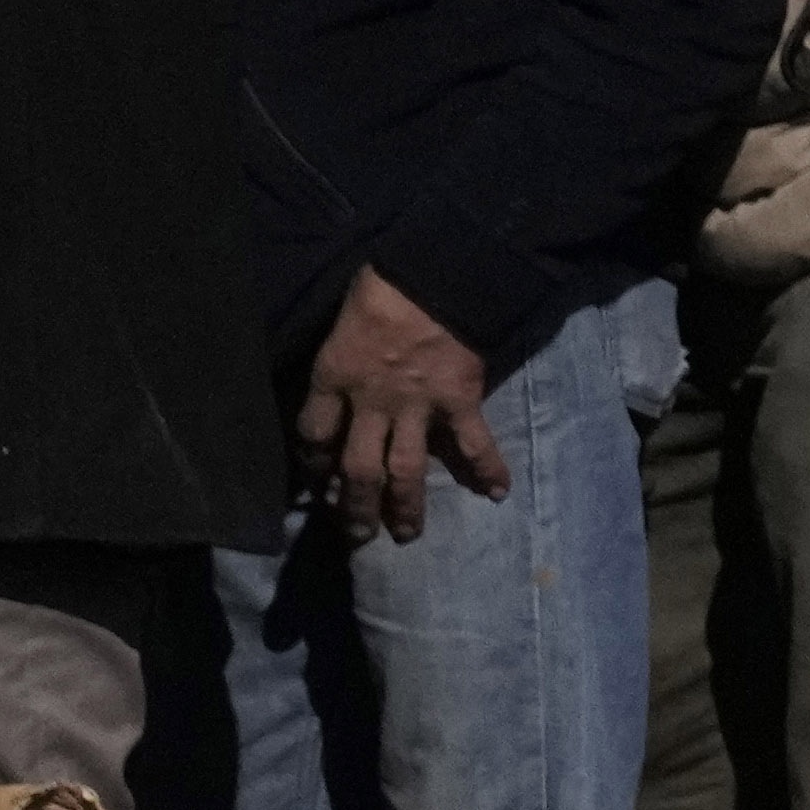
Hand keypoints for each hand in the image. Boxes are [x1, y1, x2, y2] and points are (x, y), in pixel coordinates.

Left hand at [296, 271, 506, 546]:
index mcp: (334, 377)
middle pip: (356, 468)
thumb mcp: (340, 320)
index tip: (316, 480)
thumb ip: (339, 354)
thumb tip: (338, 381)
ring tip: (406, 534)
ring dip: (406, 507)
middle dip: (354, 507)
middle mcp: (371, 402)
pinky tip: (497, 492)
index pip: (313, 434)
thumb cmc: (382, 287)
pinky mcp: (458, 401)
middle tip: (356, 536)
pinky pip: (472, 443)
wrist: (436, 272)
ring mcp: (417, 406)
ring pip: (405, 470)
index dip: (311, 462)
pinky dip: (486, 468)